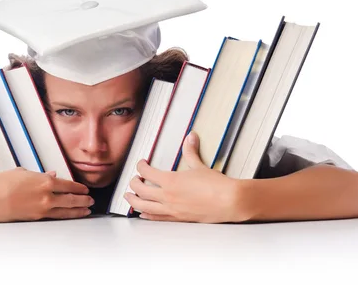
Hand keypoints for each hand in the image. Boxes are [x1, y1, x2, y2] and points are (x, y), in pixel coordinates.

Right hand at [0, 168, 93, 222]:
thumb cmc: (2, 184)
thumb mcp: (23, 172)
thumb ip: (41, 174)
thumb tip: (52, 174)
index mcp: (45, 181)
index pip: (68, 185)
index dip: (78, 188)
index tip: (84, 189)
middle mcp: (47, 195)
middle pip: (71, 199)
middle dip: (83, 200)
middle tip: (90, 200)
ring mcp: (43, 208)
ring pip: (66, 210)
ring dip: (79, 210)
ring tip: (87, 210)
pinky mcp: (37, 218)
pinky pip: (56, 216)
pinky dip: (67, 216)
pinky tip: (71, 216)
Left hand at [124, 131, 242, 222]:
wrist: (230, 202)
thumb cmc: (217, 185)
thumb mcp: (200, 166)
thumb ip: (191, 152)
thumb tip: (191, 137)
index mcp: (170, 181)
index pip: (146, 172)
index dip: (140, 166)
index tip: (141, 163)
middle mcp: (167, 196)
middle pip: (140, 190)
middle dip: (133, 184)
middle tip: (133, 180)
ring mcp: (171, 209)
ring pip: (144, 206)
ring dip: (133, 201)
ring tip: (128, 197)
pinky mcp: (178, 219)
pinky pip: (156, 218)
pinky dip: (146, 215)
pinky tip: (142, 214)